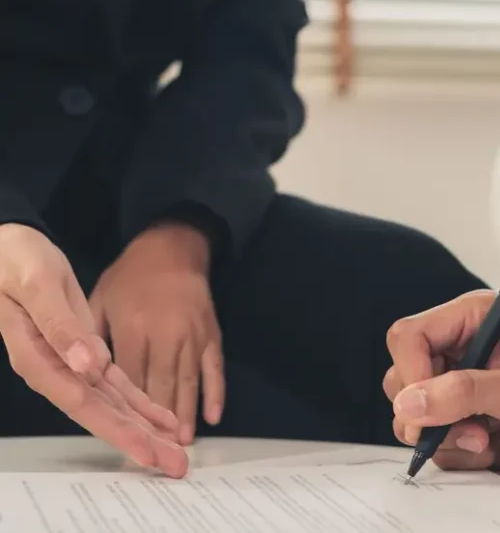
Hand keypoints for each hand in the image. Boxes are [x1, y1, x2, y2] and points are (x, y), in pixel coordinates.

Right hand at [0, 224, 186, 475]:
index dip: (118, 429)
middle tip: (176, 464)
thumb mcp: (37, 286)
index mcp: (39, 359)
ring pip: (113, 404)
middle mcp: (55, 370)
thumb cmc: (16, 262)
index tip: (147, 449)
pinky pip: (116, 385)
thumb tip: (88, 365)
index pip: (84, 404)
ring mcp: (70, 365)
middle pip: (102, 414)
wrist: (9, 248)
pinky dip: (140, 402)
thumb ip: (60, 327)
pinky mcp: (84, 353)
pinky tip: (161, 419)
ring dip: (146, 427)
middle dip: (141, 440)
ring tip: (176, 448)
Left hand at [91, 223, 223, 444]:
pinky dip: (216, 392)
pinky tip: (213, 415)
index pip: (131, 376)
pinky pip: (215, 367)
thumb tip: (87, 372)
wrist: (173, 249)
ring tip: (183, 441)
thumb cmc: (131, 276)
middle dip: (161, 419)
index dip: (130, 406)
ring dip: (186, 413)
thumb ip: (94, 336)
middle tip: (161, 448)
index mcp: (135, 326)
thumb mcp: (101, 299)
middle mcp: (167, 334)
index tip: (128, 430)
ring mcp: (193, 335)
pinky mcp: (212, 334)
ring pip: (189, 380)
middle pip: (162, 384)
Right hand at [384, 290, 499, 470]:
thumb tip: (408, 403)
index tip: (427, 407)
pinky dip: (457, 449)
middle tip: (472, 430)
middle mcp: (457, 347)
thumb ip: (465, 393)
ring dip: (445, 435)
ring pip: (411, 413)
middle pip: (401, 377)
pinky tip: (490, 442)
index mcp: (471, 319)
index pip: (409, 336)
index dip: (411, 372)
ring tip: (487, 438)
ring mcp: (454, 381)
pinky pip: (432, 437)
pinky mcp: (458, 412)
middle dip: (430, 413)